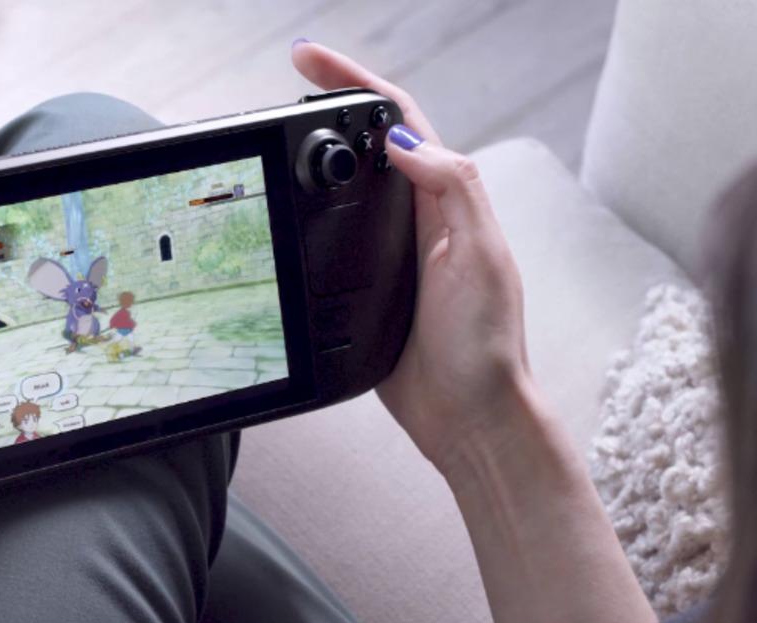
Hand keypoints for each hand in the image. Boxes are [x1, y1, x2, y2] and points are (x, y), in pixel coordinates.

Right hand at [292, 42, 531, 473]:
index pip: (399, 121)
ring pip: (351, 187)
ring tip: (282, 129)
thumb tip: (403, 141)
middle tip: (289, 82)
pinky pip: (337, 236)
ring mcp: (394, 251)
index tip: (310, 61)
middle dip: (333, 102)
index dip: (355, 83)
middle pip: (372, 143)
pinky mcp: (370, 287)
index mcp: (448, 200)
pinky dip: (313, 212)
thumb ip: (451, 190)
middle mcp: (422, 218)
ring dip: (321, 152)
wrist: (466, 417)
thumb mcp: (477, 256)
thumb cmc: (482, 345)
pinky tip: (291, 211)